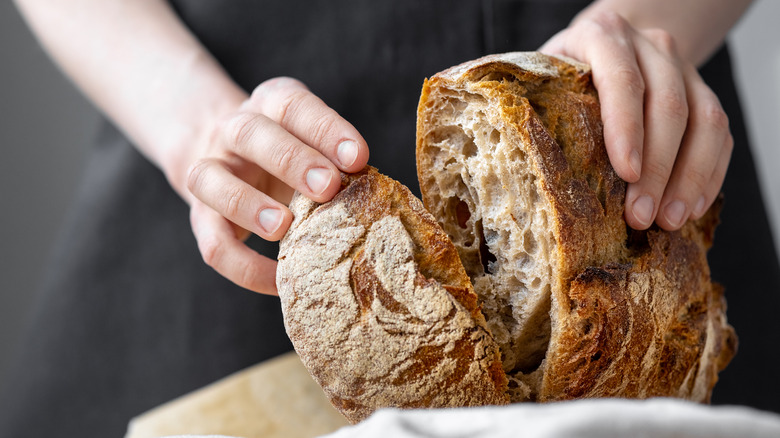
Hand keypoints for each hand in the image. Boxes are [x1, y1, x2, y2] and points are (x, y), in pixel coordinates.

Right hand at [175, 77, 368, 294]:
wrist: (228, 158)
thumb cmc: (292, 155)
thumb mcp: (314, 145)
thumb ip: (337, 164)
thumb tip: (380, 203)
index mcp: (270, 105)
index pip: (294, 106)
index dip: (326, 129)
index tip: (359, 158)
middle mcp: (232, 131)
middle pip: (250, 134)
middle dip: (291, 160)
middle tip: (328, 187)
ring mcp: (210, 171)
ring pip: (209, 180)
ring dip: (248, 204)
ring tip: (284, 227)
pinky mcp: (200, 217)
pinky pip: (212, 242)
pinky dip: (244, 266)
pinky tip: (279, 281)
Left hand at [540, 11, 732, 230]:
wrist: (606, 41)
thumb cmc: (562, 71)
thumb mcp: (542, 76)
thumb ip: (532, 108)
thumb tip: (517, 168)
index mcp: (602, 36)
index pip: (622, 78)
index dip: (626, 126)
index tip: (627, 172)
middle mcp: (649, 45)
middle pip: (668, 105)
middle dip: (658, 168)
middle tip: (641, 215)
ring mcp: (683, 67)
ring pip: (705, 119)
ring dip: (690, 177)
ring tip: (670, 220)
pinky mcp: (703, 92)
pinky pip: (720, 134)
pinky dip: (709, 174)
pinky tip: (691, 208)